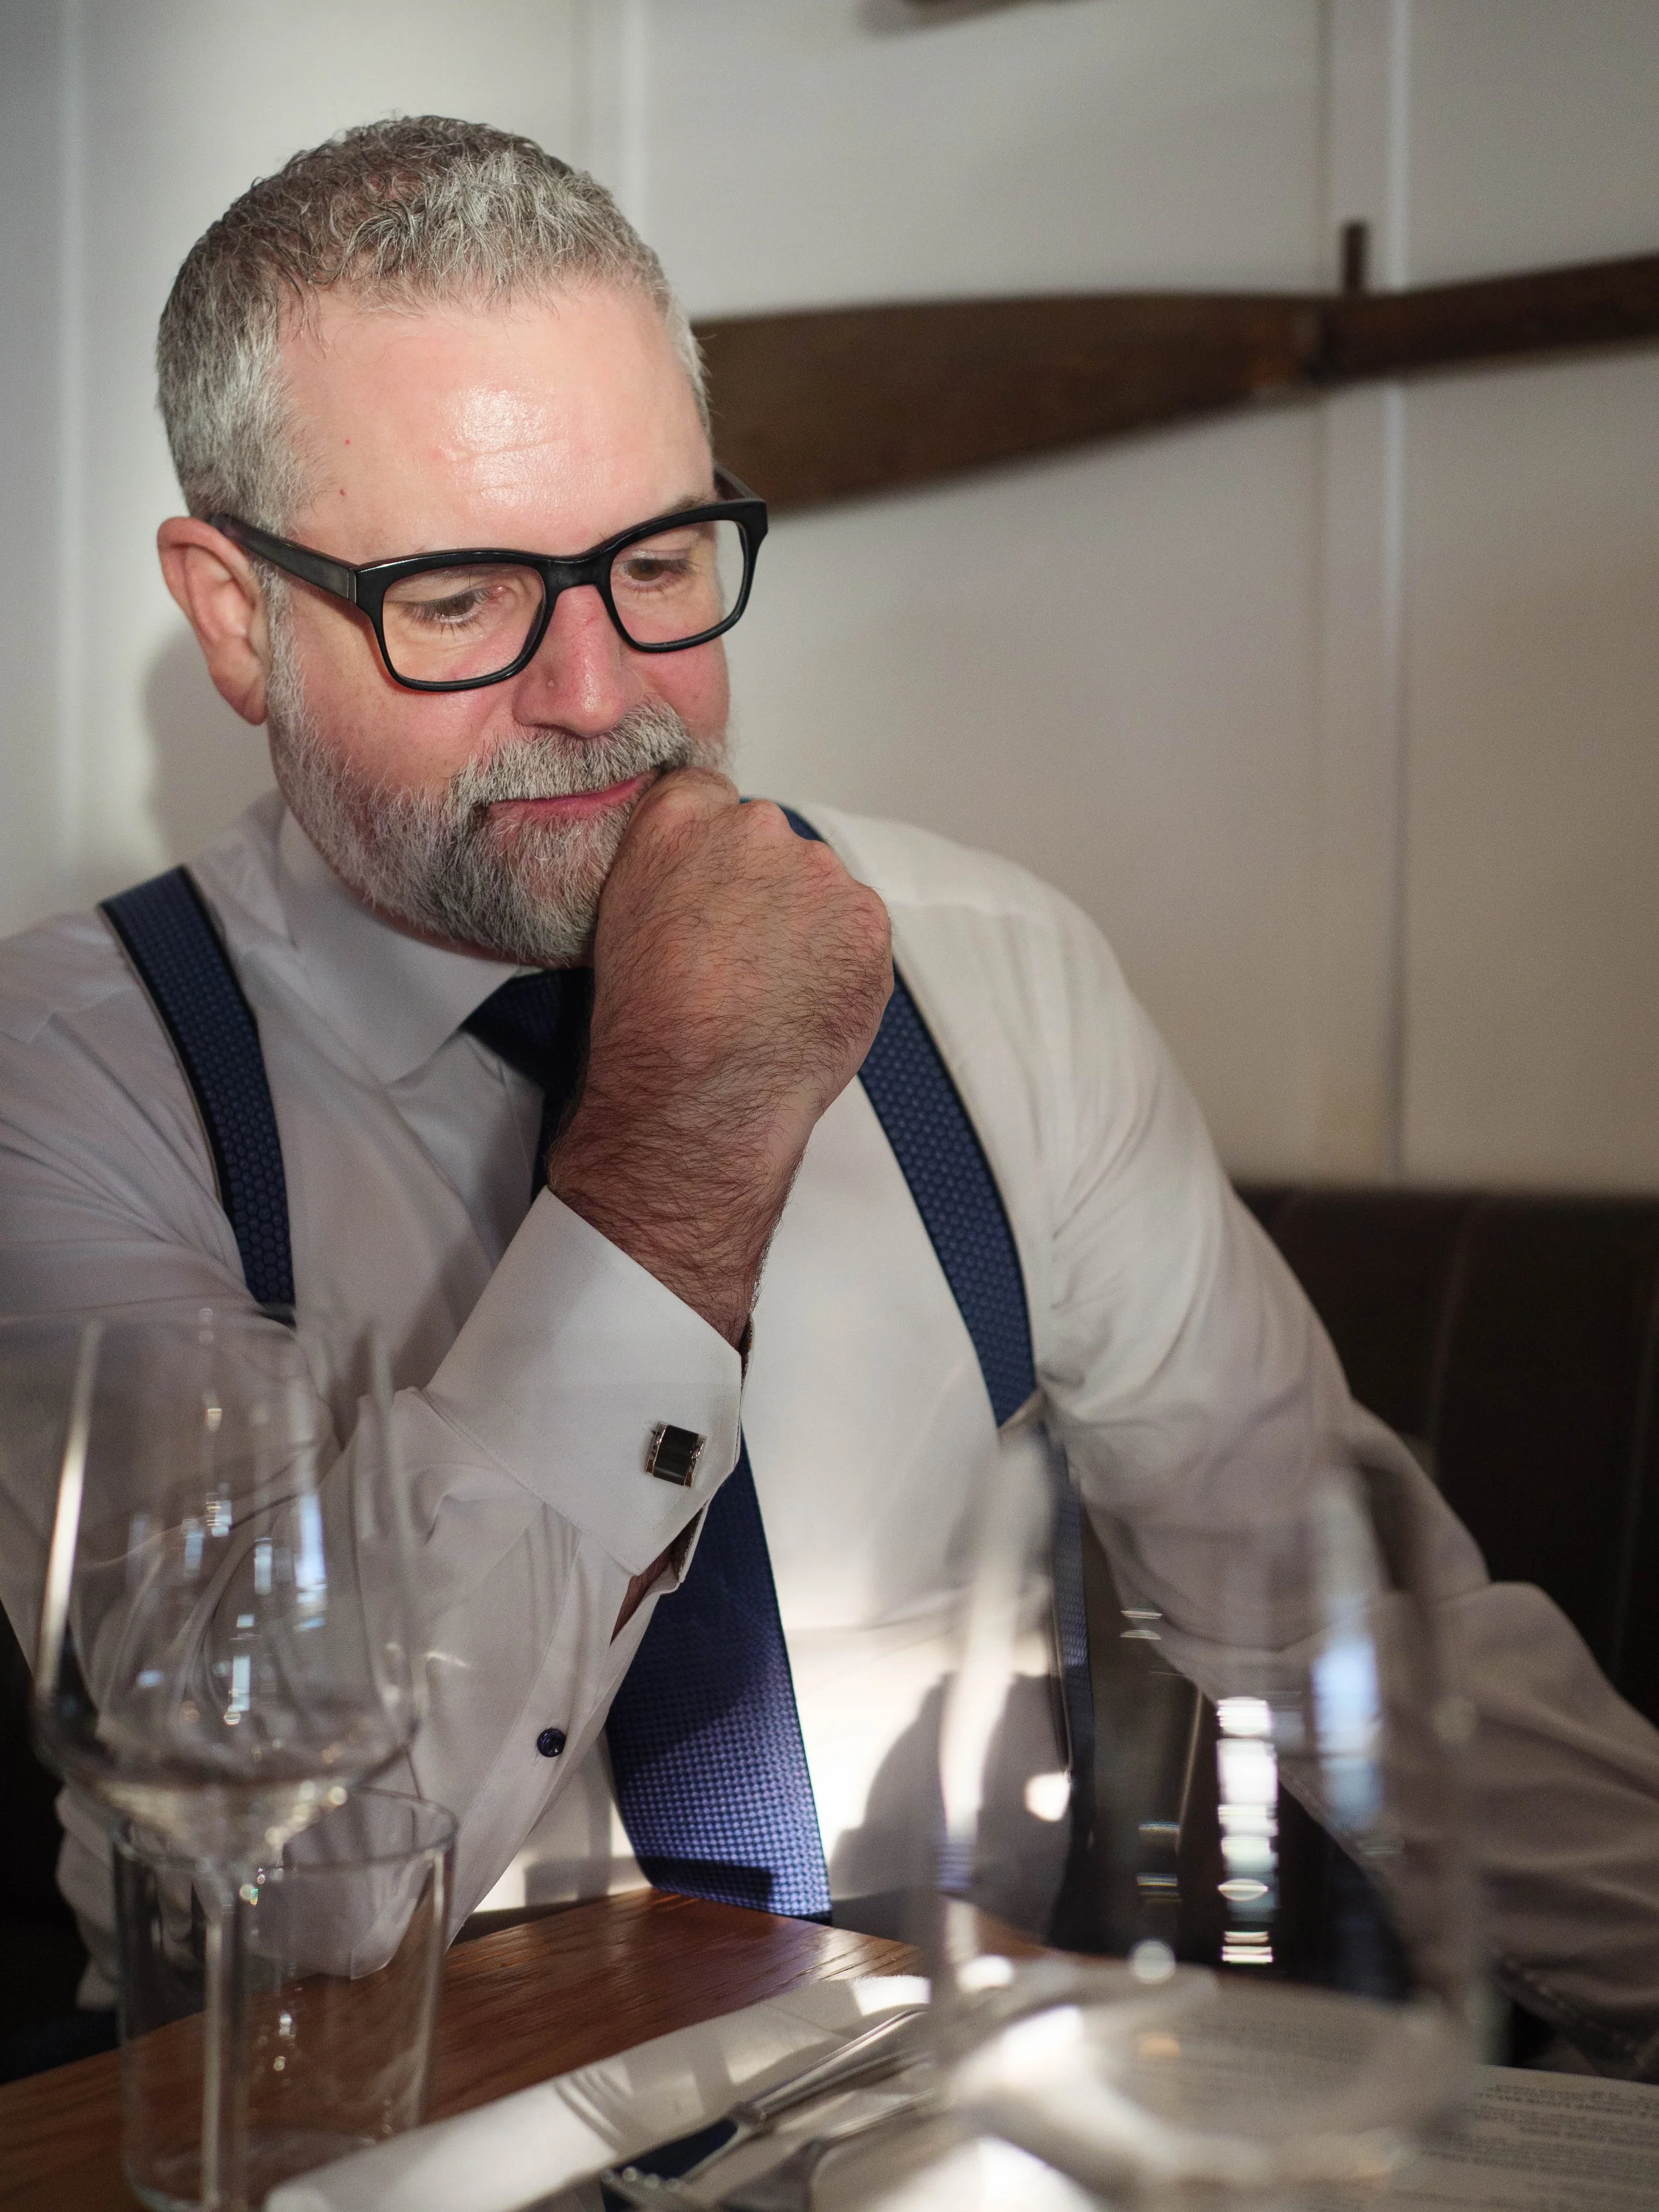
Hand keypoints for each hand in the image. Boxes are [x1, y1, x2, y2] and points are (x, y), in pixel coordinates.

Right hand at [547, 772, 891, 1345]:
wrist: (697, 1091)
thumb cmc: (645, 1023)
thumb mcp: (620, 918)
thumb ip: (667, 868)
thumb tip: (701, 873)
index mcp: (678, 817)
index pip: (708, 797)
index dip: (712, 853)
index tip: (713, 892)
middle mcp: (753, 827)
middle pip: (771, 843)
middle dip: (764, 890)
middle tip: (743, 957)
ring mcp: (817, 871)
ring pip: (819, 888)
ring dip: (807, 926)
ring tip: (774, 990)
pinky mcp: (865, 920)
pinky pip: (857, 931)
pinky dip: (842, 962)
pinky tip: (807, 1003)